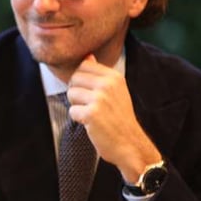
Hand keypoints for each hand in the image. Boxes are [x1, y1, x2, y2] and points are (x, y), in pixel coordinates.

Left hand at [65, 54, 161, 182]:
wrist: (130, 144)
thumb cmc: (119, 118)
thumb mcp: (115, 91)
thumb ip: (99, 73)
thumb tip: (87, 56)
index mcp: (114, 77)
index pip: (83, 65)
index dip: (81, 80)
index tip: (91, 92)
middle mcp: (108, 85)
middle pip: (74, 78)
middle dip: (76, 93)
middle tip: (90, 105)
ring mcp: (100, 99)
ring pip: (71, 94)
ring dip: (77, 106)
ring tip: (92, 114)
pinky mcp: (92, 113)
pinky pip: (72, 111)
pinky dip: (78, 120)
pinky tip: (91, 124)